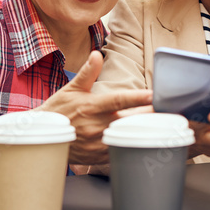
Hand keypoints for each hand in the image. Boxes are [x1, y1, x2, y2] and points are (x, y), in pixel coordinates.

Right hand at [37, 51, 151, 164]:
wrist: (41, 137)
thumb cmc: (58, 111)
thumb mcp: (71, 89)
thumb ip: (88, 72)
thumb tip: (97, 54)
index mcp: (91, 106)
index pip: (118, 100)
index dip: (137, 97)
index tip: (153, 95)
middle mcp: (96, 125)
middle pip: (129, 121)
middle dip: (150, 116)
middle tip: (168, 111)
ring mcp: (97, 143)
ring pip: (127, 138)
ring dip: (144, 132)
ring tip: (162, 127)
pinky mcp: (97, 156)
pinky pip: (119, 152)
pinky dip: (133, 147)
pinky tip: (146, 142)